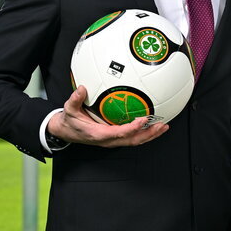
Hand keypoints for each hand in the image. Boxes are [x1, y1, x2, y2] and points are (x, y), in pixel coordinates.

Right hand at [48, 86, 169, 146]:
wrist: (66, 132)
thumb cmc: (70, 121)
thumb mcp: (69, 110)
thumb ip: (75, 100)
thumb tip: (82, 89)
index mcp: (98, 134)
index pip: (119, 133)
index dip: (132, 128)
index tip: (142, 120)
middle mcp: (108, 140)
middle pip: (132, 140)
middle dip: (148, 134)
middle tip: (161, 125)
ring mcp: (113, 141)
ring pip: (135, 141)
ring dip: (150, 135)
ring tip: (163, 127)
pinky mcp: (116, 138)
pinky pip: (133, 138)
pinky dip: (145, 133)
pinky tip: (153, 126)